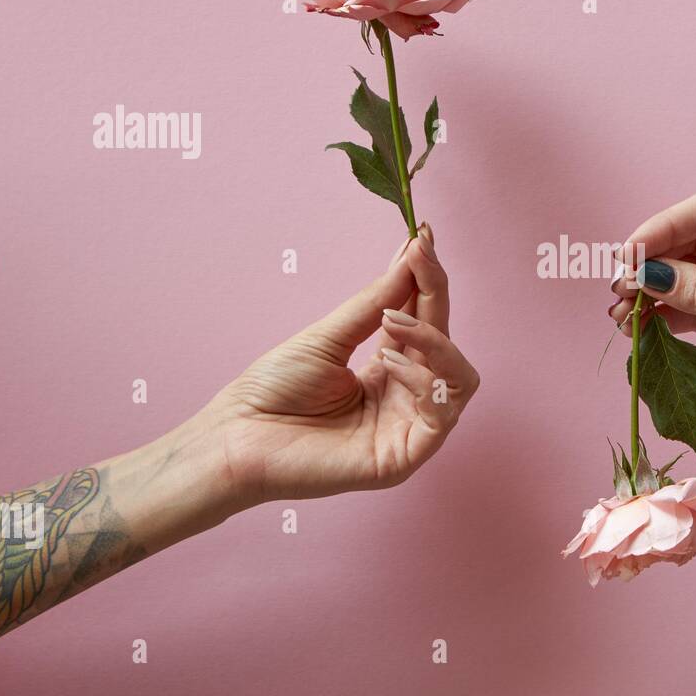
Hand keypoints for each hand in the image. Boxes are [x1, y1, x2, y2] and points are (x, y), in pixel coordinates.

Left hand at [202, 227, 480, 505]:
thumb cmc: (272, 392)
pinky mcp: (404, 457)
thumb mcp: (328, 336)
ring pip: (460, 378)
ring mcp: (407, 428)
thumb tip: (411, 256)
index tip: (422, 238)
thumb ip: (375, 303)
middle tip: (420, 257)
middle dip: (435, 294)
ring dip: (435, 339)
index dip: (428, 280)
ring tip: (393, 322)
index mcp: (389, 370)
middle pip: (446, 341)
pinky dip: (423, 380)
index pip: (425, 320)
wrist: (235, 440)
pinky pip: (441, 413)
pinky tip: (389, 362)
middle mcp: (405, 397)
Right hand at [610, 192, 695, 429]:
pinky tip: (645, 326)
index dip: (662, 230)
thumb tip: (650, 275)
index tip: (627, 256)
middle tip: (617, 290)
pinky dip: (673, 315)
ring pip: (691, 276)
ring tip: (622, 315)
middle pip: (693, 242)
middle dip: (653, 265)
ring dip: (657, 293)